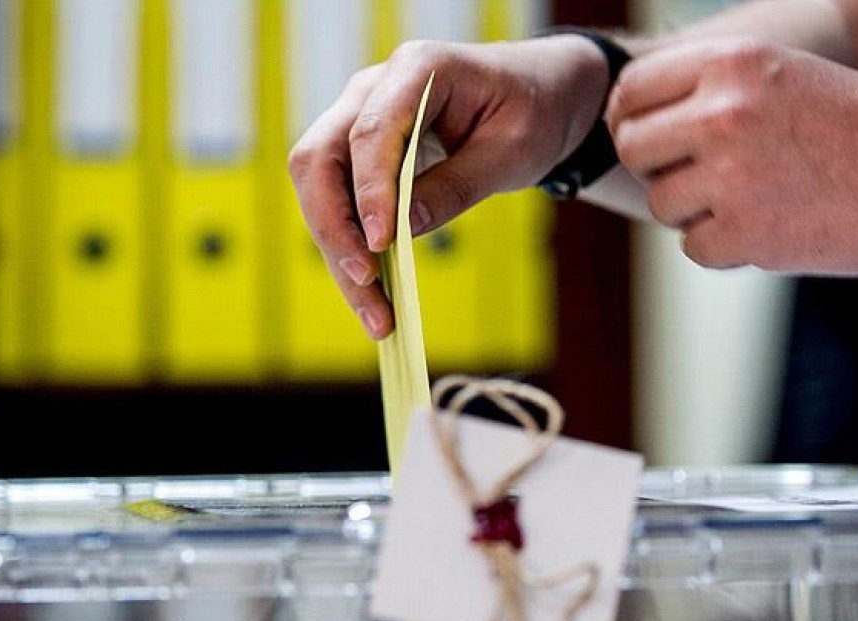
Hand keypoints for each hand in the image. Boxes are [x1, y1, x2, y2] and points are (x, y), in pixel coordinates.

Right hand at [288, 36, 607, 337]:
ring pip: (319, 188)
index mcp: (417, 69)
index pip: (369, 132)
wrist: (538, 94)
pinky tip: (373, 295)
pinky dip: (350, 249)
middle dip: (335, 229)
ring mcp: (358, 118)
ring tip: (375, 313)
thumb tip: (401, 231)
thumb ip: (457, 186)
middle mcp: (373, 89)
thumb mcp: (512, 151)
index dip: (368, 190)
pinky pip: (338, 201)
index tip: (380, 245)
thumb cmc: (533, 110)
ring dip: (338, 252)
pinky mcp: (360, 154)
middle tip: (367, 285)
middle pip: (320, 159)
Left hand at [605, 39, 857, 274]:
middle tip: (700, 175)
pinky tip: (769, 226)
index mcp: (730, 63)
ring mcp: (731, 175)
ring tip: (752, 197)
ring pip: (662, 203)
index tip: (657, 140)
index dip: (635, 122)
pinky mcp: (745, 232)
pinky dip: (724, 246)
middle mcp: (723, 113)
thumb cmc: (853, 124)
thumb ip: (705, 88)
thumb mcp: (778, 75)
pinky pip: (694, 247)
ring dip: (695, 210)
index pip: (631, 94)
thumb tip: (625, 121)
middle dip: (658, 167)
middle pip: (633, 149)